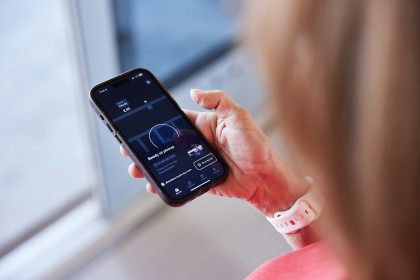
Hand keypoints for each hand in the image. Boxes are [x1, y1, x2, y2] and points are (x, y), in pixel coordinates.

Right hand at [121, 90, 307, 215]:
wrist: (264, 177)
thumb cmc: (255, 146)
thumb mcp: (239, 117)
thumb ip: (219, 101)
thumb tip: (195, 91)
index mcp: (204, 125)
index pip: (175, 119)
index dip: (156, 121)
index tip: (138, 122)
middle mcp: (197, 142)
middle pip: (165, 142)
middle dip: (146, 145)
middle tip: (128, 147)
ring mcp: (196, 161)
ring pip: (167, 161)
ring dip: (149, 164)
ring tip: (135, 167)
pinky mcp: (198, 178)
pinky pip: (177, 179)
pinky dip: (163, 181)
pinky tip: (153, 183)